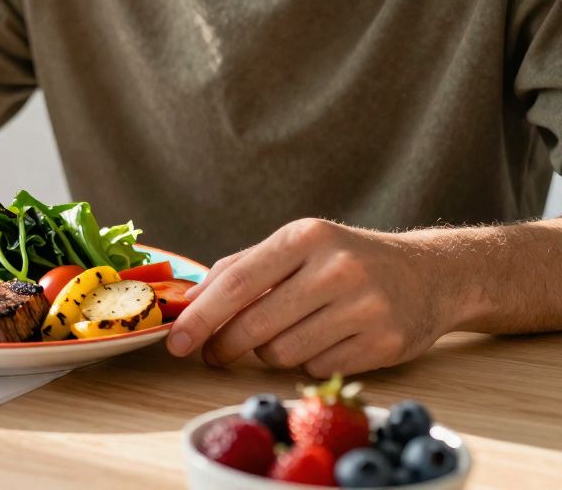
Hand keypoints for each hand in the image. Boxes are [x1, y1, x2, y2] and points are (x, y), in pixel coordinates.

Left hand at [166, 218, 458, 377]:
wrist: (430, 273)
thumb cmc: (346, 260)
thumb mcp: (297, 246)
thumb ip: (241, 268)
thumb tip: (189, 302)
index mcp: (305, 237)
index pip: (238, 282)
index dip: (201, 317)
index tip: (176, 341)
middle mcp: (337, 268)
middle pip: (255, 325)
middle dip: (224, 345)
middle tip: (213, 353)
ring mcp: (365, 307)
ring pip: (282, 353)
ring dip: (269, 353)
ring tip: (282, 336)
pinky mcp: (385, 343)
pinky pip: (317, 368)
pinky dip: (308, 361)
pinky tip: (323, 342)